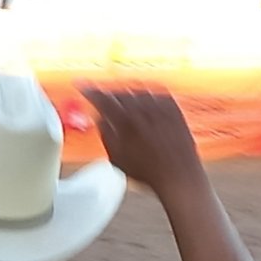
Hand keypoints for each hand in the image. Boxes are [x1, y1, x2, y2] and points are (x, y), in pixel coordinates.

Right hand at [79, 86, 205, 196]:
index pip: (101, 98)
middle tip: (101, 98)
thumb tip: (99, 118)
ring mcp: (160, 107)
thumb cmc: (148, 171)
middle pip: (118, 92)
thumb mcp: (116, 157)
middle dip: (107, 93)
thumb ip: (105, 133)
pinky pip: (156, 92)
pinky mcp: (174, 108)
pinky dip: (146, 94)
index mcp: (124, 120)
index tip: (81, 84)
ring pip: (136, 90)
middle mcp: (142, 109)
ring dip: (125, 93)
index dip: (88, 90)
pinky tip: (143, 100)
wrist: (179, 175)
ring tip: (121, 101)